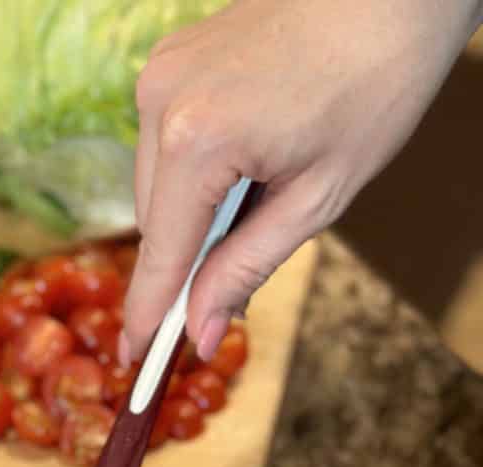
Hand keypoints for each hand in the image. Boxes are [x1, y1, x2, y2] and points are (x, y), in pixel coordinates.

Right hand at [121, 0, 482, 363]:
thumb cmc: (376, 79)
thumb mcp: (319, 195)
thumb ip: (245, 268)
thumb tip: (198, 332)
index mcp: (198, 140)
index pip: (161, 253)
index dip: (147, 314)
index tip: (134, 360)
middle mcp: (161, 102)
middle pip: (153, 223)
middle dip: (181, 263)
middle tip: (215, 297)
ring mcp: (159, 75)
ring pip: (154, 186)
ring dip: (189, 214)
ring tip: (255, 200)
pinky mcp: (167, 61)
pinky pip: (162, 144)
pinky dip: (191, 173)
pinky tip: (241, 164)